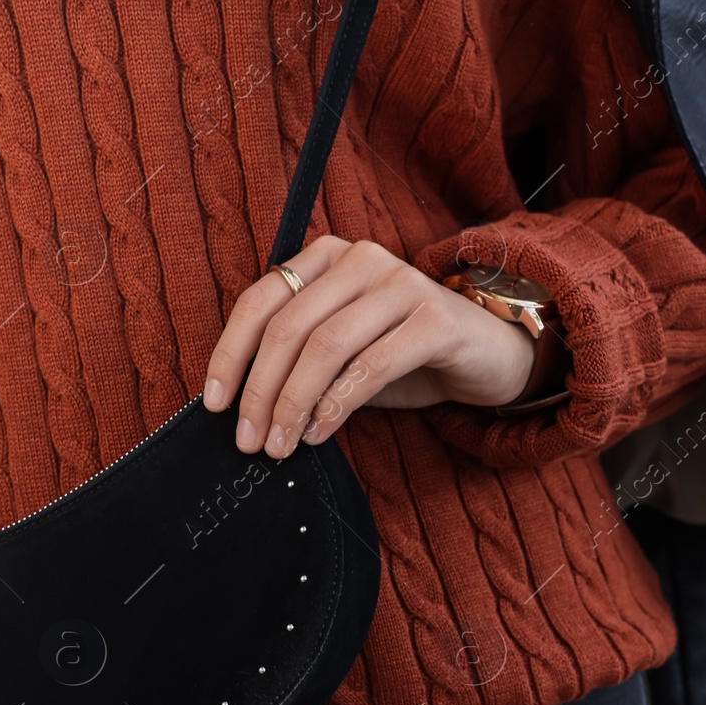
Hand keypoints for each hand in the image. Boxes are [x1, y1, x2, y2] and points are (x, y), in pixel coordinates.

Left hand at [201, 235, 543, 454]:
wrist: (490, 356)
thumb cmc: (404, 355)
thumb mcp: (341, 354)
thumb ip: (297, 363)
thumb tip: (241, 409)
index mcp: (327, 257)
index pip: (259, 301)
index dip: (230, 354)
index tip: (215, 405)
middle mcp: (362, 258)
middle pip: (288, 326)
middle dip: (260, 390)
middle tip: (248, 441)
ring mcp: (402, 283)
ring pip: (326, 346)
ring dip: (293, 404)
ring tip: (280, 446)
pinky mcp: (436, 318)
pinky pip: (372, 365)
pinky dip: (337, 405)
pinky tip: (319, 433)